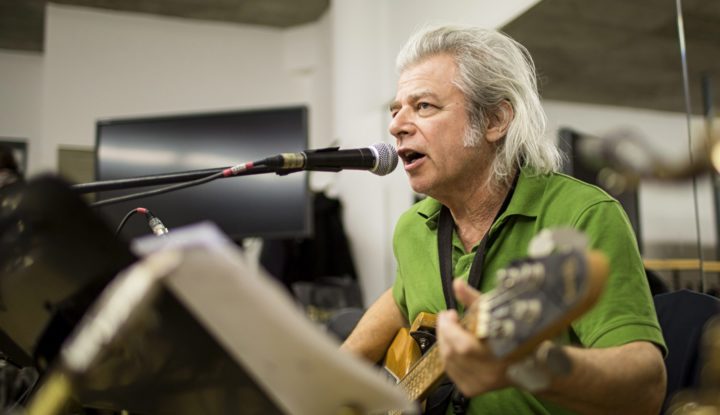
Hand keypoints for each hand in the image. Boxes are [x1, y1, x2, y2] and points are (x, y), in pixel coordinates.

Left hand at [436, 278, 510, 396]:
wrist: (534, 366)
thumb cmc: (516, 334)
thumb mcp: (497, 312)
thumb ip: (474, 299)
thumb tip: (456, 283)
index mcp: (501, 353)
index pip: (464, 346)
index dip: (450, 329)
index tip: (449, 313)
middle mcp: (491, 372)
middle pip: (453, 353)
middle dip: (443, 332)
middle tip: (446, 319)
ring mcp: (482, 383)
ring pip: (448, 363)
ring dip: (443, 343)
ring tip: (448, 330)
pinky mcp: (474, 389)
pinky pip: (451, 372)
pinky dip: (447, 357)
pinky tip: (451, 346)